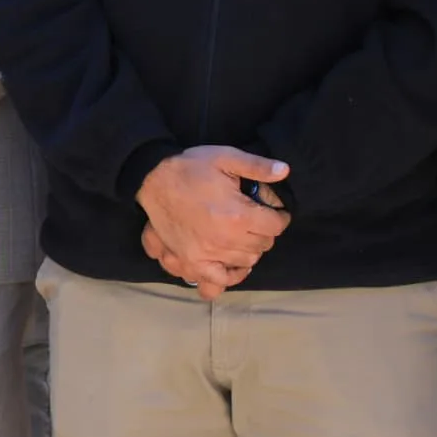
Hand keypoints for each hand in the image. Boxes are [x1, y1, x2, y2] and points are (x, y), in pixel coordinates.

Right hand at [136, 147, 291, 298]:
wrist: (151, 179)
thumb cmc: (190, 167)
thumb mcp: (225, 156)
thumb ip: (256, 166)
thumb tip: (285, 170)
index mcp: (238, 214)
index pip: (276, 225)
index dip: (279, 216)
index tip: (274, 211)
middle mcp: (226, 239)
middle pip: (264, 244)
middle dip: (264, 231)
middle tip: (255, 219)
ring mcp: (208, 253)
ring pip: (247, 261)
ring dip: (250, 248)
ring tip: (242, 235)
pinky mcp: (192, 261)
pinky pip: (219, 280)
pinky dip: (231, 275)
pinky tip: (233, 263)